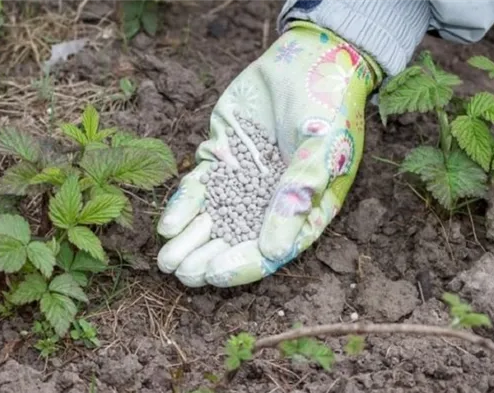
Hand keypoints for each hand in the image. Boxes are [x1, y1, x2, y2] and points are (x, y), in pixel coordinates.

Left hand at [156, 21, 381, 287]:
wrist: (308, 57)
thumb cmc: (327, 104)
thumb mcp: (322, 149)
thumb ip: (297, 195)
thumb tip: (275, 250)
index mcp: (303, 210)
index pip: (271, 250)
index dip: (242, 265)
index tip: (214, 274)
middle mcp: (271, 203)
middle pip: (236, 241)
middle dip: (207, 259)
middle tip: (181, 273)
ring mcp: (243, 182)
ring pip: (212, 220)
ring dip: (189, 241)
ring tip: (166, 261)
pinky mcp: (221, 158)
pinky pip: (198, 188)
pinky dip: (183, 206)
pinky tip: (168, 226)